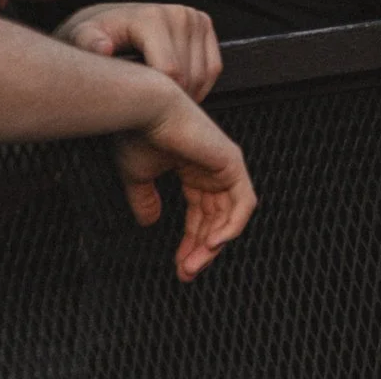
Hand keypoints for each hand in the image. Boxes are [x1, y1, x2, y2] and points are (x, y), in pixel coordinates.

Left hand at [56, 2, 221, 100]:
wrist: (103, 25)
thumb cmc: (91, 39)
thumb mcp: (80, 41)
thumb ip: (88, 43)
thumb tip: (103, 48)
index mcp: (152, 18)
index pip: (171, 74)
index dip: (156, 100)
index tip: (135, 105)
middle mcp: (178, 14)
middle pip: (189, 78)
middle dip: (171, 99)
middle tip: (144, 105)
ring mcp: (194, 17)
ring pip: (202, 77)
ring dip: (184, 95)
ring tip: (155, 96)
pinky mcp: (204, 24)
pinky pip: (213, 69)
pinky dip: (197, 85)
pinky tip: (172, 87)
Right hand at [111, 91, 256, 281]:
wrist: (143, 108)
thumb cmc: (137, 132)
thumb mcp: (138, 176)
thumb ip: (145, 199)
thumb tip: (149, 222)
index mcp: (192, 168)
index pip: (200, 215)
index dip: (190, 243)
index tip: (180, 267)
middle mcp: (211, 168)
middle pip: (216, 220)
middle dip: (201, 250)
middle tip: (186, 272)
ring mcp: (224, 164)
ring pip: (230, 217)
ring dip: (212, 245)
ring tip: (193, 265)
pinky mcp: (232, 162)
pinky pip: (243, 204)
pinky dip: (231, 227)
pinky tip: (212, 244)